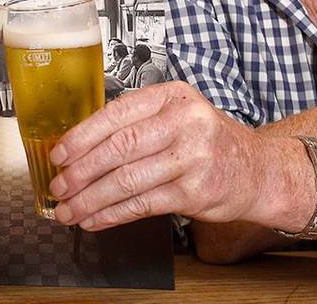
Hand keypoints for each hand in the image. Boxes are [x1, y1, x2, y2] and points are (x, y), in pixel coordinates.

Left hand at [47, 81, 272, 230]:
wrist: (257, 169)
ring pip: (127, 180)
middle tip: (59, 185)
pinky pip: (143, 204)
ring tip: (70, 209)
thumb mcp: (178, 115)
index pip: (116, 114)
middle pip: (119, 147)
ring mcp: (192, 157)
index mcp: (172, 97)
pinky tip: (96, 219)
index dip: (82, 136)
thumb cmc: (209, 141)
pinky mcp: (195, 192)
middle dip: (81, 171)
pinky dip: (113, 214)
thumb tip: (80, 145)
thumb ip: (137, 122)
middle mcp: (184, 122)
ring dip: (91, 199)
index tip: (60, 153)